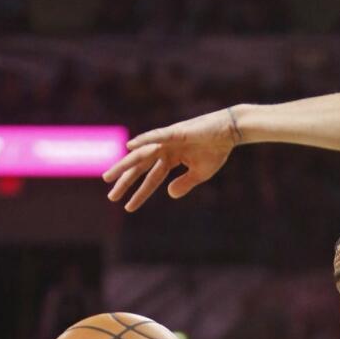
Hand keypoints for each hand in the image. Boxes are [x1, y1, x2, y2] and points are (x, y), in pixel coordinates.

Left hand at [104, 110, 238, 211]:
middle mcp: (164, 149)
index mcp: (170, 158)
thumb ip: (184, 184)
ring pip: (141, 154)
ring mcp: (167, 140)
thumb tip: (170, 195)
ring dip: (125, 165)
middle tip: (111, 196)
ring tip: (109, 177)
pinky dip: (143, 140)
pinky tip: (129, 147)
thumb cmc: (216, 150)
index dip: (140, 193)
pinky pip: (156, 136)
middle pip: (140, 167)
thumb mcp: (200, 174)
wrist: (230, 132)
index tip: (127, 207)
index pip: (151, 178)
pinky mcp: (175, 132)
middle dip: (125, 181)